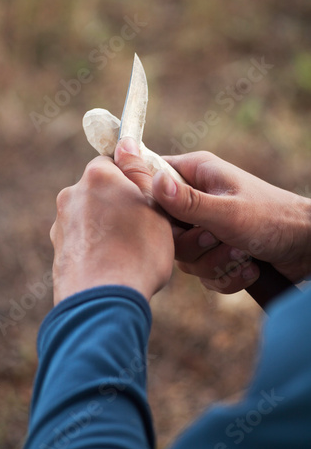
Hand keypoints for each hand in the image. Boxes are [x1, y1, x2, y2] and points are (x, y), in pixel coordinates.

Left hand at [50, 139, 173, 304]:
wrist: (102, 303)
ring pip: (91, 216)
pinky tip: (110, 265)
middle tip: (142, 227)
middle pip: (100, 190)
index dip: (131, 179)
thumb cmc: (138, 251)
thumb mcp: (154, 206)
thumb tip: (126, 143)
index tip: (144, 198)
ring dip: (106, 226)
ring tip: (126, 252)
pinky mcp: (57, 251)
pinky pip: (81, 240)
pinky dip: (94, 247)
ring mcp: (61, 224)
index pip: (113, 162)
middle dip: (118, 203)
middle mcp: (72, 195)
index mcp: (97, 177)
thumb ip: (139, 171)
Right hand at [152, 152, 310, 293]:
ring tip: (242, 255)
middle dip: (194, 245)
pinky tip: (247, 268)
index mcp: (197, 173)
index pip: (153, 179)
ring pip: (185, 255)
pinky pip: (202, 271)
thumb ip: (188, 202)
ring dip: (214, 263)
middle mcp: (197, 197)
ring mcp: (206, 225)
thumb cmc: (274, 219)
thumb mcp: (228, 212)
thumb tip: (153, 182)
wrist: (307, 247)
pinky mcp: (216, 249)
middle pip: (166, 228)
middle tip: (217, 239)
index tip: (174, 221)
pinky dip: (225, 276)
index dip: (153, 203)